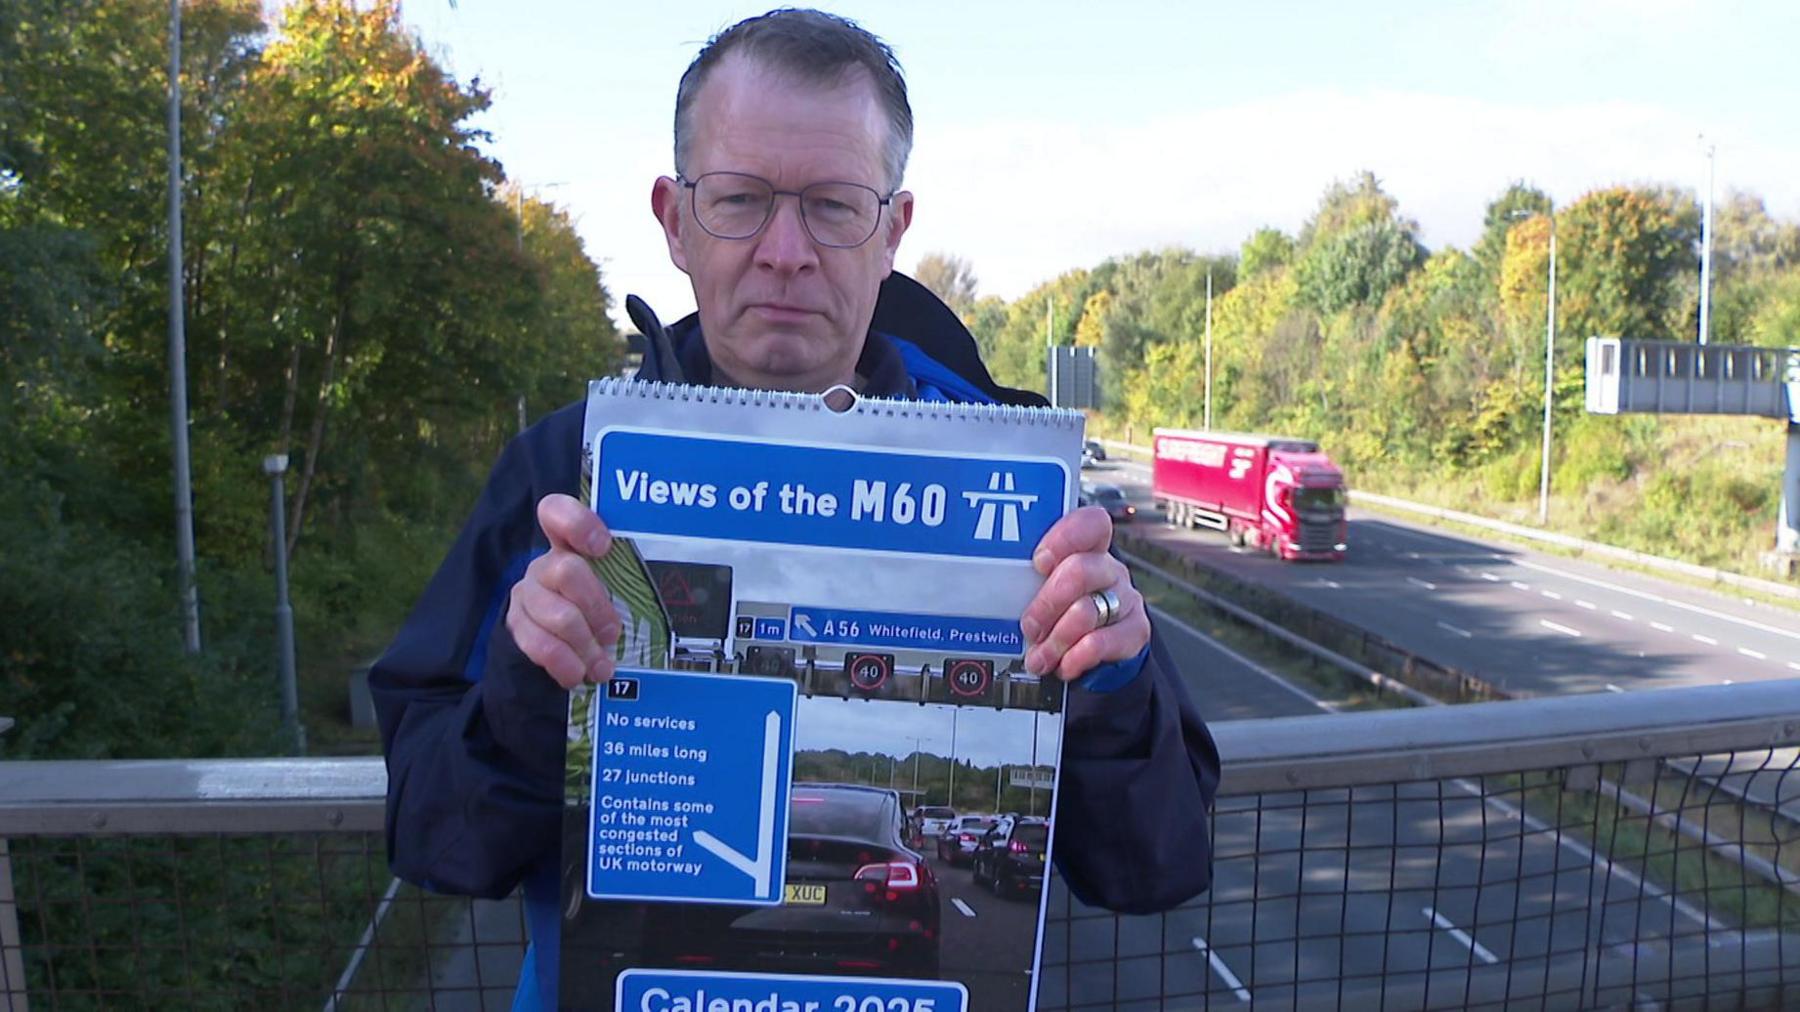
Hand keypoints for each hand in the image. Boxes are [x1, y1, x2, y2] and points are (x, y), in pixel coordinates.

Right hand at [505, 493, 621, 688]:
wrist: (561, 643)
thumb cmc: (603, 607)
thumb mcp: (619, 585)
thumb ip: (632, 576)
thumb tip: (682, 585)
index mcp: (569, 544)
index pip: (556, 512)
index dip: (577, 523)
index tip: (603, 547)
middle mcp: (545, 564)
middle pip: (566, 571)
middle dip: (596, 606)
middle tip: (613, 633)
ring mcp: (527, 594)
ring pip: (556, 614)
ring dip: (585, 644)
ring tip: (603, 667)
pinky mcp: (517, 625)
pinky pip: (538, 644)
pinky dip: (565, 663)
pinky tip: (579, 674)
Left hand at [1019, 506, 1148, 680]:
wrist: (1096, 654)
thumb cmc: (1057, 613)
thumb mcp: (1038, 590)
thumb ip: (1024, 581)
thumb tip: (986, 586)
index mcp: (1086, 549)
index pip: (1090, 523)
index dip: (1065, 537)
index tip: (1039, 560)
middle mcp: (1107, 569)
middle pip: (1081, 570)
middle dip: (1046, 603)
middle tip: (1028, 627)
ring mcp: (1124, 599)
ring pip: (1087, 611)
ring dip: (1055, 639)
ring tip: (1038, 656)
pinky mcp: (1134, 631)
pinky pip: (1102, 642)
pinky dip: (1075, 657)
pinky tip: (1063, 664)